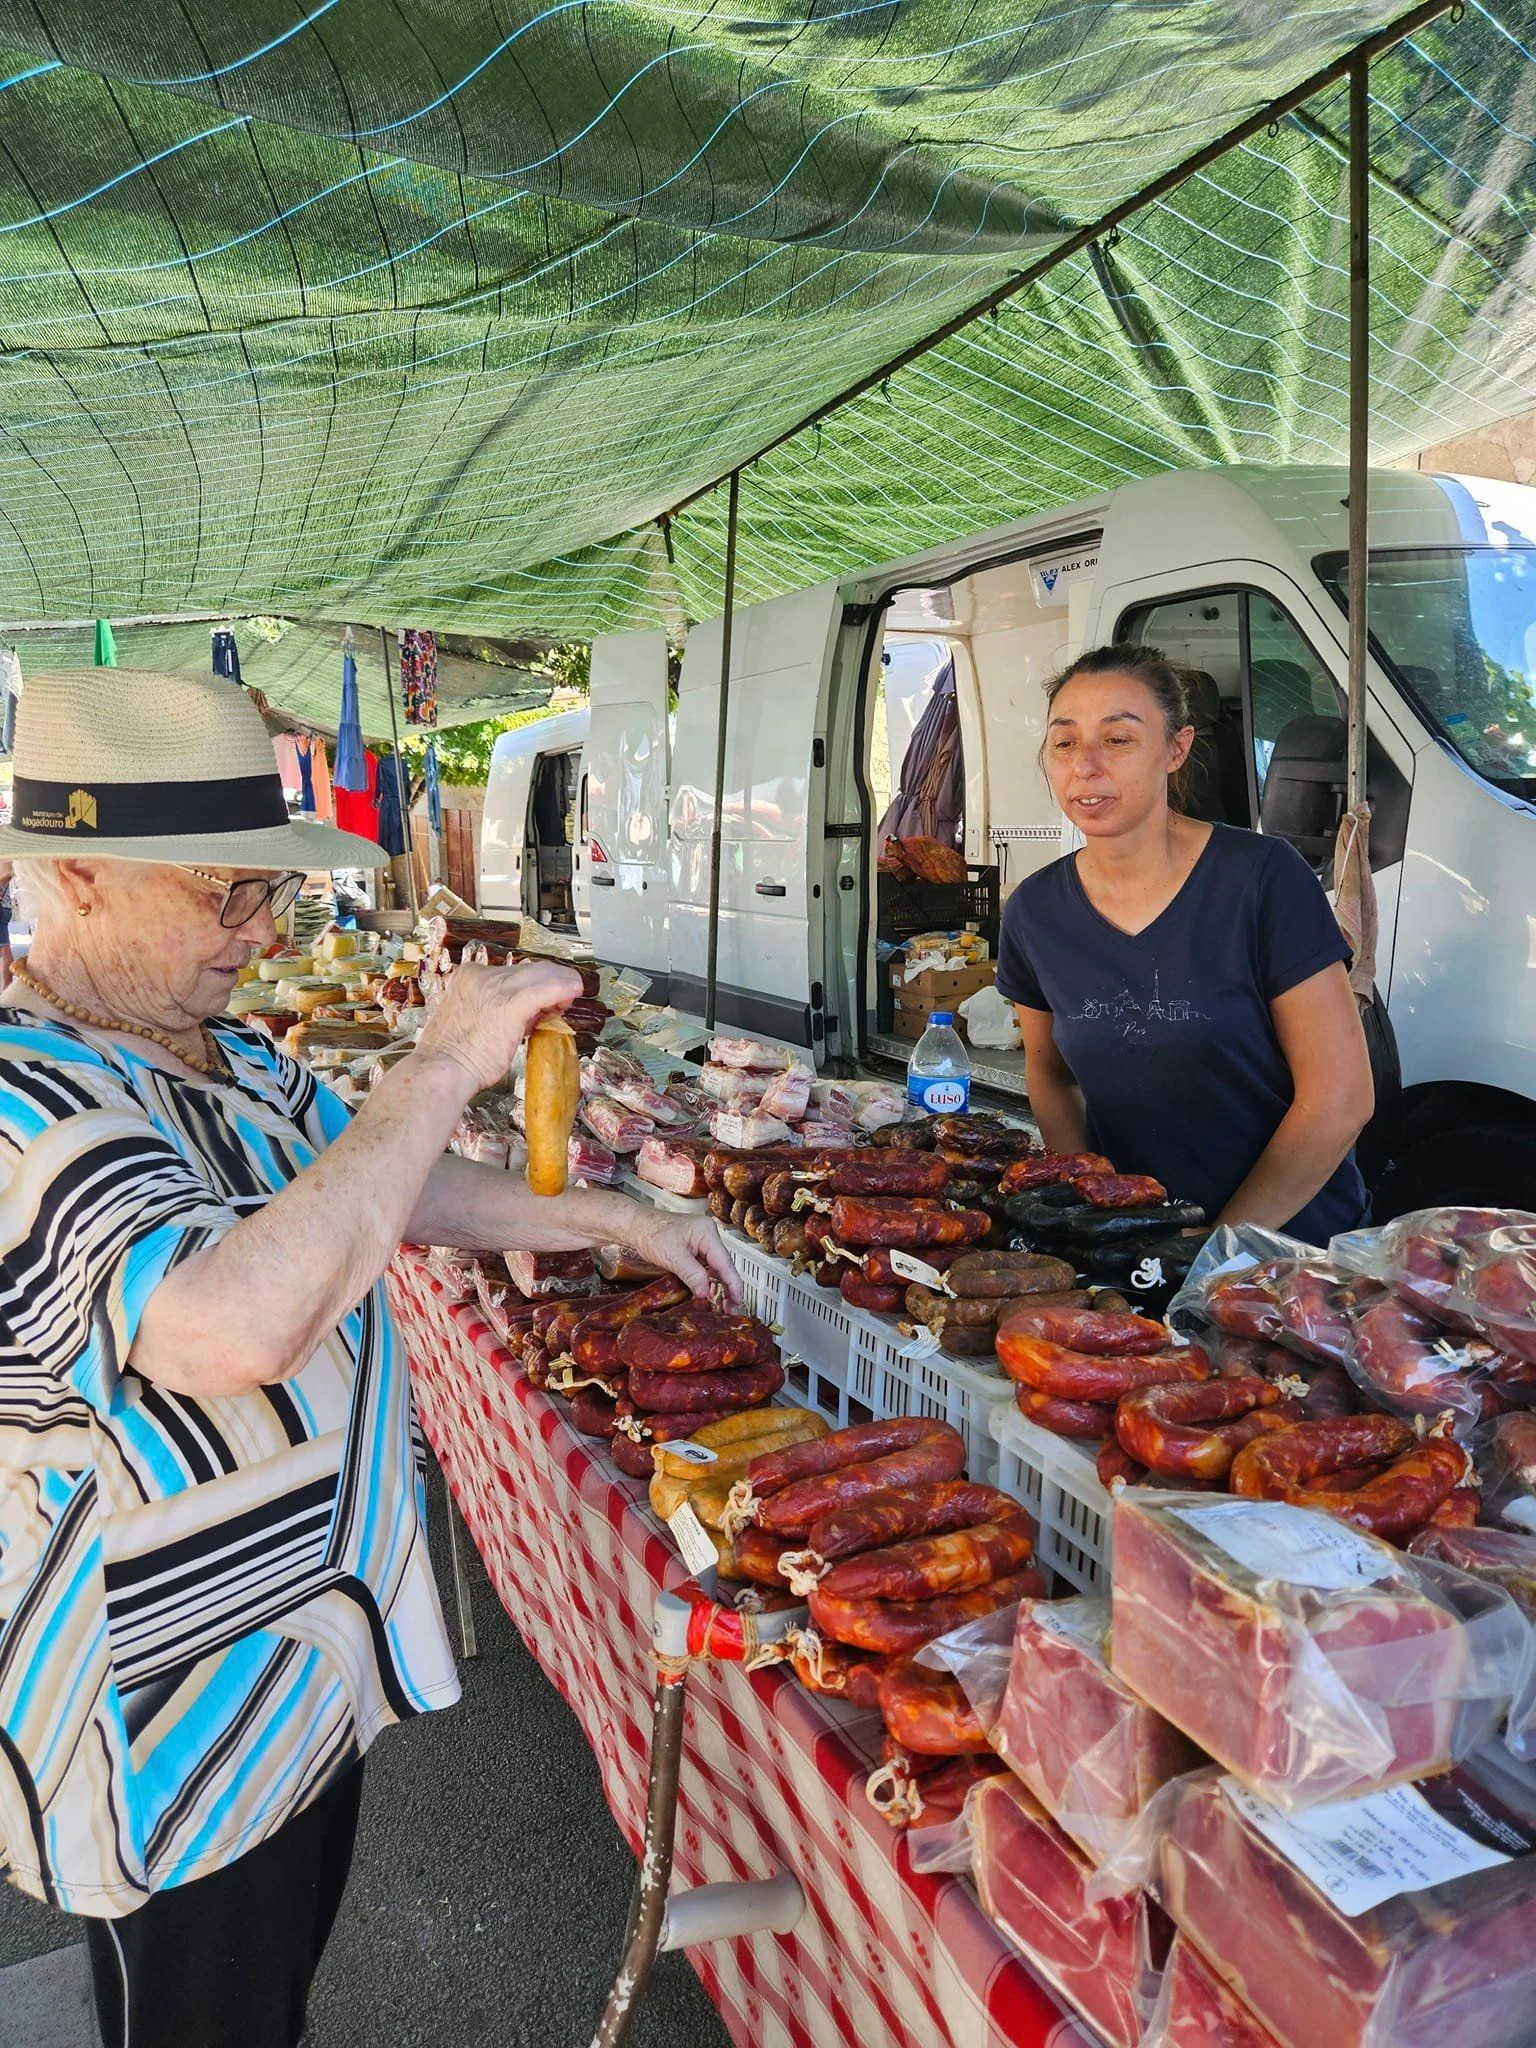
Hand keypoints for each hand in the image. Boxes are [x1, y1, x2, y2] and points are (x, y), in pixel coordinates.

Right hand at [417, 959, 583, 1092]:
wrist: (440, 1071)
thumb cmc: (453, 1055)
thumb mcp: (471, 1019)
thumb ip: (496, 1010)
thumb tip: (525, 1013)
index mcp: (470, 977)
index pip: (515, 971)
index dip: (534, 983)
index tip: (543, 1000)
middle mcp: (482, 976)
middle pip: (532, 968)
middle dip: (553, 981)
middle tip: (562, 1002)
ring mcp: (495, 989)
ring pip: (542, 973)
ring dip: (561, 985)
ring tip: (567, 1002)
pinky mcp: (509, 1006)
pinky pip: (544, 990)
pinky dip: (563, 988)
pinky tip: (574, 990)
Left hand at [631, 1210, 742, 1307]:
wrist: (634, 1227)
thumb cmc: (651, 1232)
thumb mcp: (672, 1255)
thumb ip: (692, 1274)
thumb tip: (705, 1293)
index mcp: (707, 1233)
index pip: (726, 1262)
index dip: (733, 1284)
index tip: (737, 1301)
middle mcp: (707, 1237)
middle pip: (723, 1267)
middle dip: (728, 1289)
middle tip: (729, 1309)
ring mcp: (700, 1244)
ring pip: (715, 1270)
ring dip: (717, 1288)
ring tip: (720, 1306)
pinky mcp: (692, 1252)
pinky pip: (704, 1269)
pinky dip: (706, 1283)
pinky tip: (706, 1295)